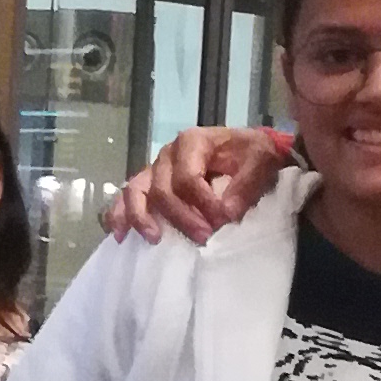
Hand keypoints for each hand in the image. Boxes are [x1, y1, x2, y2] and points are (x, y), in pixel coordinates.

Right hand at [106, 122, 295, 245]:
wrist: (252, 151)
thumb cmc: (254, 156)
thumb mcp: (260, 164)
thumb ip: (245, 186)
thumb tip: (226, 213)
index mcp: (193, 142)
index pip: (187, 177)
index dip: (203, 203)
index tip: (222, 221)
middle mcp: (168, 153)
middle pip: (162, 189)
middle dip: (181, 217)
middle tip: (203, 237)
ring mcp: (156, 168)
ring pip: (136, 191)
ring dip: (142, 217)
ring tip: (155, 238)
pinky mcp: (152, 183)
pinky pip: (130, 197)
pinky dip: (121, 214)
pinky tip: (120, 234)